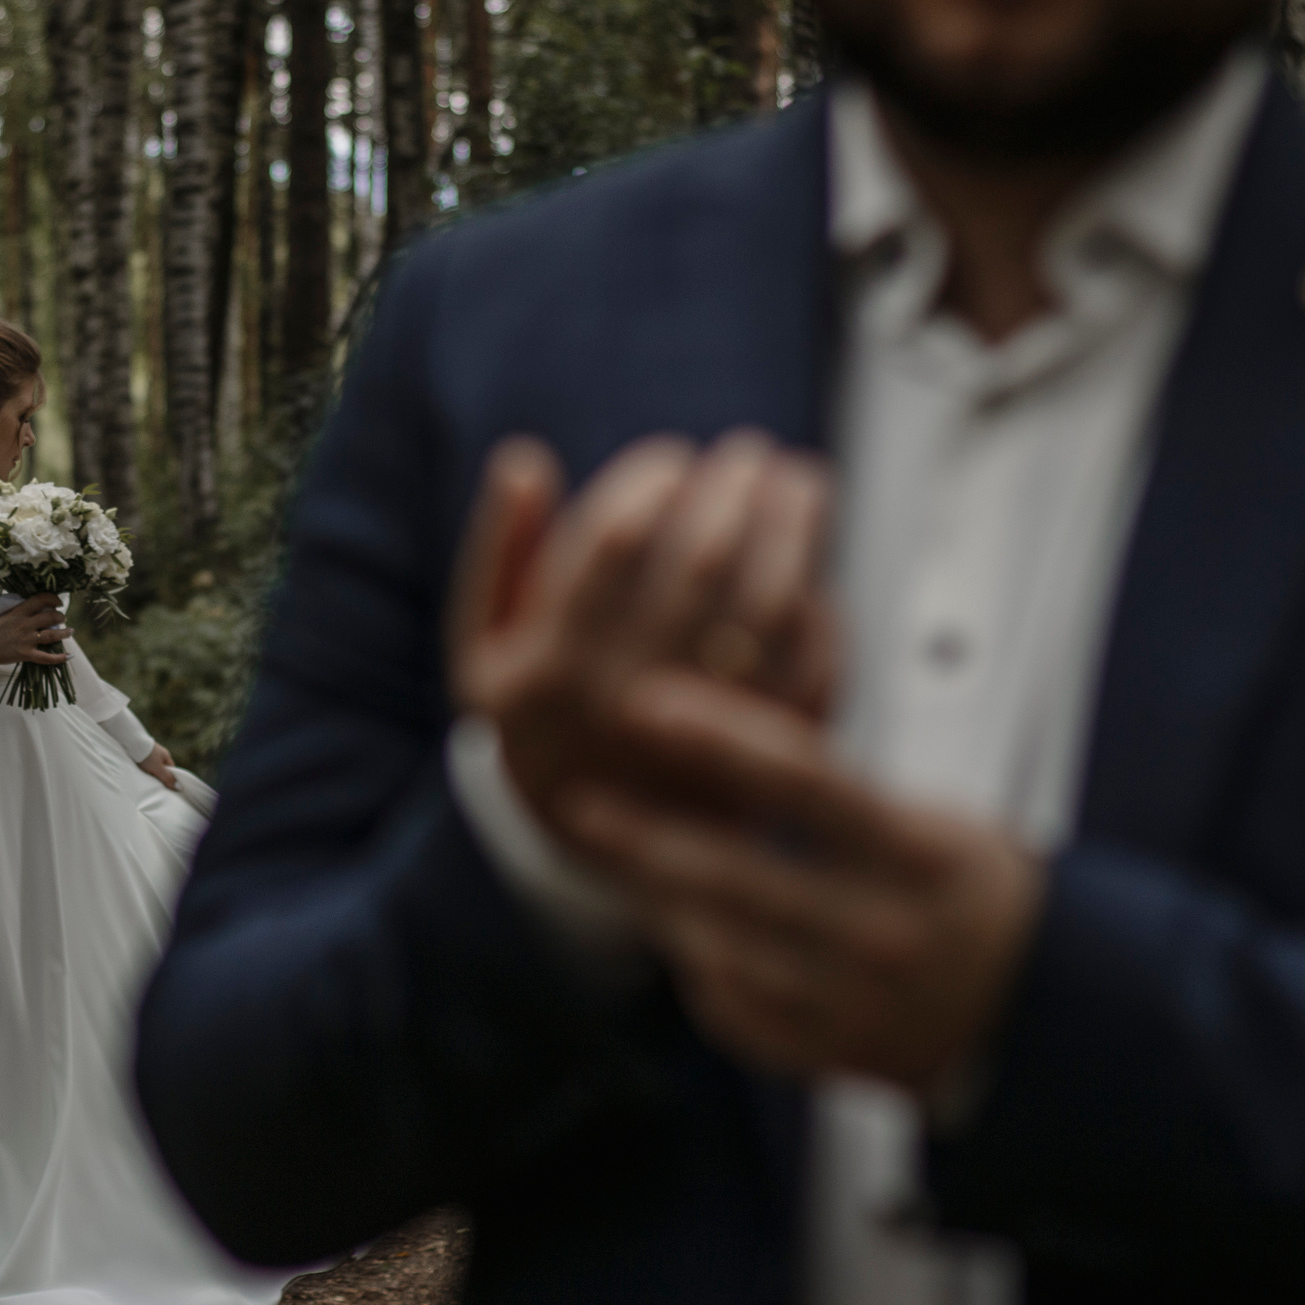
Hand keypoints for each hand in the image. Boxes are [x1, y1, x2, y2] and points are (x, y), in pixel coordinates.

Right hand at [0, 593, 69, 667]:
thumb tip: (33, 605)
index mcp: (18, 612)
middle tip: (62, 618)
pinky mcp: (26, 654)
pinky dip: (59, 658)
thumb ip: (18, 609)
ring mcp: (27, 640)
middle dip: (60, 616)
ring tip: (70, 631)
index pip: (41, 600)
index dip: (53, 598)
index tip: (58, 602)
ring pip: (52, 635)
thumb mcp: (3, 614)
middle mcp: (25, 624)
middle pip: (51, 617)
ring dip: (65, 633)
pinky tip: (68, 656)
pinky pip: (46, 657)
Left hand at [138, 741, 179, 789]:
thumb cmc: (146, 755)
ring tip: (149, 782)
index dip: (171, 779)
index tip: (169, 788)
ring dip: (152, 773)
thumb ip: (167, 777)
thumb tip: (179, 787)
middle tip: (159, 787)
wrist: (131, 742)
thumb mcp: (158, 768)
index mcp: (166, 756)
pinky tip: (142, 774)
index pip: (172, 770)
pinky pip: (146, 764)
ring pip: (154, 766)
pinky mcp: (141, 754)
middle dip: (161, 777)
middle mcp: (159, 754)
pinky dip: (146, 769)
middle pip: (163, 768)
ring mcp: (150, 753)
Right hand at [447, 432, 840, 853]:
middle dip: (735, 488)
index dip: (651, 481)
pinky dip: (821, 610)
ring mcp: (703, 737)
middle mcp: (629, 704)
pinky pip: (812, 668)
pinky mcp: (764, 762)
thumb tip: (523, 460)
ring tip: (797, 485)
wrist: (590, 848)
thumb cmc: (540, 718)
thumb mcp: (483, 648)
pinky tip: (811, 573)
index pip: (612, 540)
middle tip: (748, 455)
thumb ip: (498, 553)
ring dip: (795, 530)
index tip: (671, 459)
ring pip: (770, 607)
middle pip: (703, 562)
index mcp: (551, 669)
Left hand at [564, 670, 1042, 1098]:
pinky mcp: (819, 1050)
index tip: (650, 704)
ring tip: (606, 842)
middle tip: (580, 797)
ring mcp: (851, 1002)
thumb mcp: (929, 819)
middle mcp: (888, 934)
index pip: (812, 782)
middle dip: (648, 835)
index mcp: (925, 857)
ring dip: (655, 891)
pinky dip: (691, 949)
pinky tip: (669, 910)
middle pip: (742, 876)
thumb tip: (721, 727)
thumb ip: (832, 786)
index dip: (721, 738)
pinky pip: (727, 997)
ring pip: (720, 942)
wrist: (1029, 1013)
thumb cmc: (963, 891)